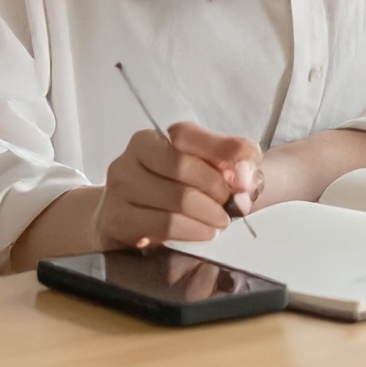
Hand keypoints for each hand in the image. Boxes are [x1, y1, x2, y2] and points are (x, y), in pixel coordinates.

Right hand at [95, 120, 262, 248]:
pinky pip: (164, 224)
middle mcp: (129, 158)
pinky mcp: (119, 219)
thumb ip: (228, 165)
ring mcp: (120, 189)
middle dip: (216, 187)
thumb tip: (245, 179)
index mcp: (150, 138)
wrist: (126, 220)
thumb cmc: (169, 190)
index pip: (186, 134)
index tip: (246, 167)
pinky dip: (193, 230)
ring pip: (176, 199)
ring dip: (209, 213)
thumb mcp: (199, 170)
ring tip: (221, 220)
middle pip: (182, 166)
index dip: (222, 149)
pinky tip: (205, 232)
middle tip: (231, 203)